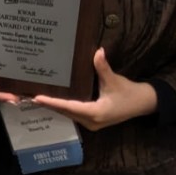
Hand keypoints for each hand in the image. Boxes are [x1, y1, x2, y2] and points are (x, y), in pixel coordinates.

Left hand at [31, 49, 156, 131]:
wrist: (144, 104)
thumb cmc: (130, 93)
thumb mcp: (115, 80)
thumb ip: (103, 67)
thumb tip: (97, 51)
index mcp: (95, 113)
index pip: (69, 107)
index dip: (53, 103)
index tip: (38, 98)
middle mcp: (91, 122)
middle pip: (66, 112)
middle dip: (50, 105)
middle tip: (31, 96)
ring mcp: (92, 123)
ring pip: (69, 114)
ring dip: (56, 107)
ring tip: (39, 98)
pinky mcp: (93, 120)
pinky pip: (74, 114)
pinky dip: (64, 107)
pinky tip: (54, 101)